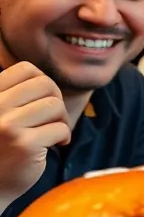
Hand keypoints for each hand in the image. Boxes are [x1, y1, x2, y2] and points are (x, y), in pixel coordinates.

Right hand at [0, 62, 70, 202]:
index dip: (43, 84)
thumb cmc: (1, 147)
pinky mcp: (24, 144)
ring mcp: (7, 125)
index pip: (25, 69)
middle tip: (53, 119)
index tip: (42, 102)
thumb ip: (15, 94)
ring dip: (62, 120)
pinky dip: (63, 137)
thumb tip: (47, 80)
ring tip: (53, 133)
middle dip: (56, 101)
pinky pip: (60, 129)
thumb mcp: (1, 112)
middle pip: (45, 84)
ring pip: (55, 105)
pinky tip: (54, 145)